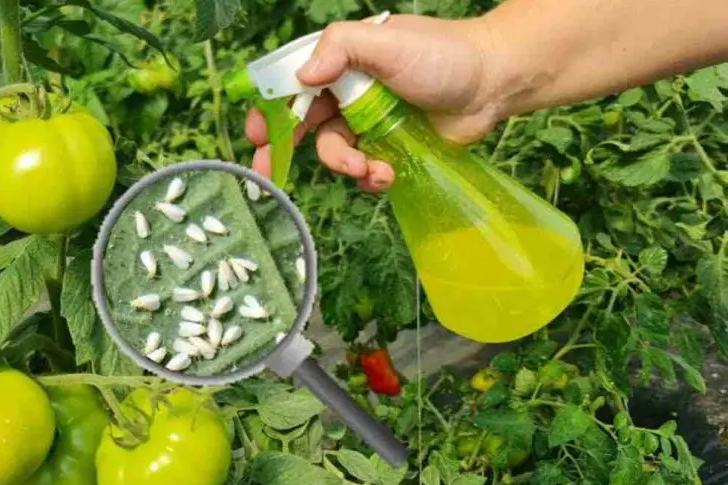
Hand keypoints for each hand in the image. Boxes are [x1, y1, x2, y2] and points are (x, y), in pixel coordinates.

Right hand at [244, 14, 502, 191]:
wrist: (494, 83)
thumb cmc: (442, 54)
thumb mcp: (385, 42)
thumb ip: (340, 49)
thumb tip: (303, 77)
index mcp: (341, 61)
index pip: (292, 84)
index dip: (269, 109)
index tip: (256, 135)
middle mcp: (349, 92)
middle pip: (303, 125)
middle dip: (284, 150)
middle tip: (268, 174)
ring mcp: (369, 123)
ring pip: (334, 152)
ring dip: (343, 165)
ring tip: (367, 167)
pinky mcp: (390, 149)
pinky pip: (365, 171)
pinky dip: (371, 177)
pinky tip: (386, 173)